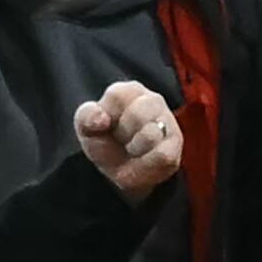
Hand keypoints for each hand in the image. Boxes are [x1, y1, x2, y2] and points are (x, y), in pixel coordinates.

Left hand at [75, 78, 181, 199]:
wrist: (122, 170)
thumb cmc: (106, 141)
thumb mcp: (86, 128)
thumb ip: (86, 116)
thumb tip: (101, 119)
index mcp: (129, 91)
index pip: (117, 95)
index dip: (105, 116)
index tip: (105, 126)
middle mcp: (152, 100)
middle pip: (136, 115)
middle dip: (122, 134)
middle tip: (121, 140)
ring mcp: (167, 121)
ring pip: (150, 135)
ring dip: (134, 149)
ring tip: (132, 150)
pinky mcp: (175, 145)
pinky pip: (161, 155)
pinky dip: (146, 164)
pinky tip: (142, 160)